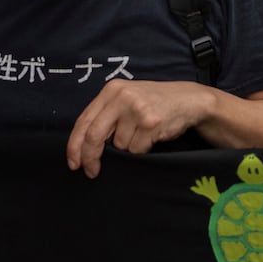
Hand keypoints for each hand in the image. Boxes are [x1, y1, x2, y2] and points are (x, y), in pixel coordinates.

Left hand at [66, 79, 210, 178]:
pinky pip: (137, 149)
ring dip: (128, 148)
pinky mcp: (151, 122)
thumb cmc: (153, 103)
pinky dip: (142, 149)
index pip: (84, 121)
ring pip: (119, 146)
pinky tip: (151, 136)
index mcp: (111, 90)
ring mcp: (137, 109)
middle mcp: (122, 97)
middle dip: (90, 158)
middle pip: (94, 136)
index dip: (75, 145)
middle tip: (91, 171)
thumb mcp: (126, 99)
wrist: (188, 100)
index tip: (74, 162)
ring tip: (141, 134)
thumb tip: (83, 147)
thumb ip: (105, 115)